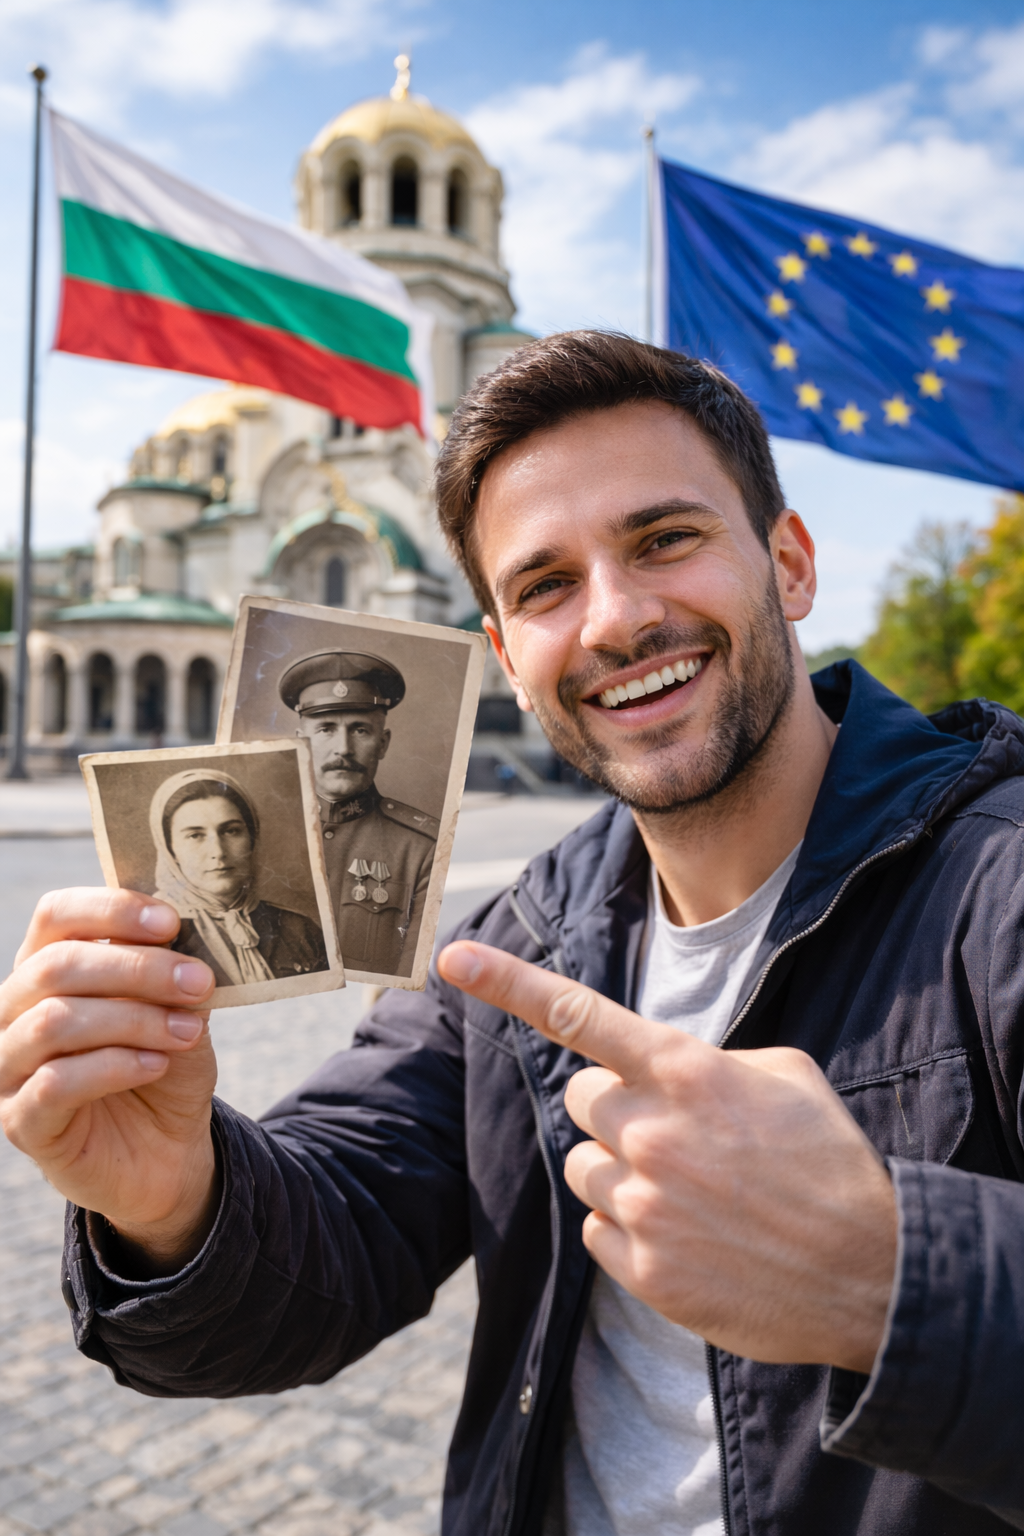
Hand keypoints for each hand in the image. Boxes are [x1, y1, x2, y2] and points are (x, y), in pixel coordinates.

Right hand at [0, 889, 219, 1274]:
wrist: (166, 1151)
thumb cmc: (163, 1067)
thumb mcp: (178, 1010)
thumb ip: (173, 973)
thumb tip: (185, 936)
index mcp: (48, 968)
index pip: (56, 915)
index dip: (111, 909)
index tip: (171, 922)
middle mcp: (15, 1011)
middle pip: (56, 965)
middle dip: (138, 969)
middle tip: (197, 981)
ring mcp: (10, 1066)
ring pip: (54, 1021)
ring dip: (133, 1019)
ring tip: (187, 1030)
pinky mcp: (22, 1121)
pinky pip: (54, 1082)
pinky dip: (115, 1066)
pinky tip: (156, 1065)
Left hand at [438, 940, 896, 1372]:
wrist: (869, 1273)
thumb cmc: (829, 1162)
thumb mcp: (784, 1074)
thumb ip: (705, 1060)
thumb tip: (659, 1069)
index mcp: (684, 1070)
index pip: (577, 1014)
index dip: (507, 982)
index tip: (451, 958)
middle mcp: (650, 1130)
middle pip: (579, 1100)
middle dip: (615, 1109)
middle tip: (675, 1135)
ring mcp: (641, 1202)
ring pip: (583, 1167)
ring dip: (623, 1172)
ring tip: (692, 1192)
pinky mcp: (640, 1267)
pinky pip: (597, 1230)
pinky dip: (631, 1232)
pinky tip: (690, 1237)